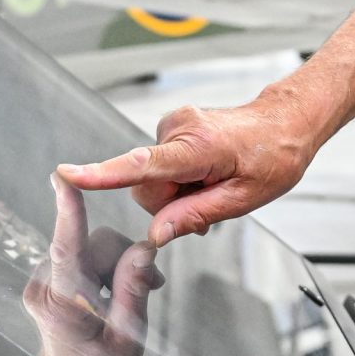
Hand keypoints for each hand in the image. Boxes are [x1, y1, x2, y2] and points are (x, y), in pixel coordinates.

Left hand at [24, 177, 159, 355]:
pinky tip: (112, 294)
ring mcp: (40, 282)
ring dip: (116, 265)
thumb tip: (145, 249)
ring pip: (92, 247)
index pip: (66, 250)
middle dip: (125, 259)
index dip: (68, 212)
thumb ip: (133, 290)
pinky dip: (104, 269)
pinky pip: (83, 255)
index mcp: (63, 305)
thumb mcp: (127, 339)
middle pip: (94, 243)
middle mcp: (43, 288)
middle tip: (149, 287)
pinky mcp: (45, 278)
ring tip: (129, 298)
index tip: (63, 179)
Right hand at [58, 91, 317, 247]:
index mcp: (199, 146)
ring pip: (153, 179)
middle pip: (147, 187)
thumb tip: (156, 234)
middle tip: (211, 196)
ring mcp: (174, 124)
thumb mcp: (245, 198)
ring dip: (179, 191)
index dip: (104, 174)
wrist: (286, 122)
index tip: (68, 175)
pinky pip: (161, 167)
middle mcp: (179, 128)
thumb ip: (195, 215)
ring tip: (214, 182)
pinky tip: (206, 175)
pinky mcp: (172, 127)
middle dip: (172, 203)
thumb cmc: (274, 157)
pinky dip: (180, 178)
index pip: (143, 165)